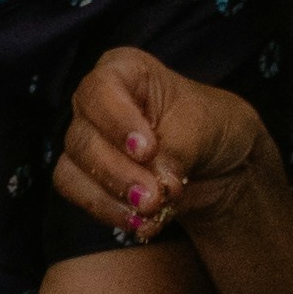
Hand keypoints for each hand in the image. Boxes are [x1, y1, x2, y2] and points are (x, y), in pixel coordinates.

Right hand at [54, 42, 276, 251]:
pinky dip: (107, 211)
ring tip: (151, 212)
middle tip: (153, 196)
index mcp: (123, 71)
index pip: (101, 90)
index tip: (148, 150)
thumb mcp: (206, 126)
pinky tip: (139, 222)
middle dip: (119, 172)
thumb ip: (178, 148)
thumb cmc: (211, 127)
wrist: (219, 165)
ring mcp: (87, 141)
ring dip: (112, 196)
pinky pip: (77, 194)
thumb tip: (157, 183)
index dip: (119, 122)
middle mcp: (96, 103)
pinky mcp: (85, 176)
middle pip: (83, 137)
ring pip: (73, 169)